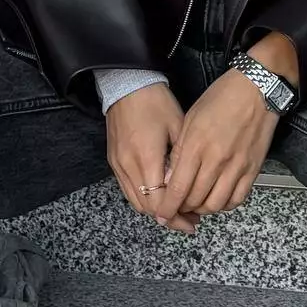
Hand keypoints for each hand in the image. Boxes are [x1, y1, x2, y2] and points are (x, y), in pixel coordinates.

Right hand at [105, 83, 203, 234]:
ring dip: (156, 212)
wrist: (127, 84)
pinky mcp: (113, 162)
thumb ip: (181, 160)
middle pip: (148, 207)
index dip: (177, 214)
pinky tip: (159, 199)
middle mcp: (129, 165)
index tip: (193, 219)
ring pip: (136, 202)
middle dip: (169, 218)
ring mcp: (118, 165)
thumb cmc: (156, 102)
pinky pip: (128, 190)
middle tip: (190, 222)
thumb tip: (188, 187)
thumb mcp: (178, 127)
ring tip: (177, 214)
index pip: (161, 200)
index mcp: (147, 157)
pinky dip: (143, 200)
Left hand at [153, 68, 278, 225]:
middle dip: (182, 208)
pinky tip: (217, 197)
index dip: (168, 207)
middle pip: (195, 200)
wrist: (255, 88)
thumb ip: (181, 150)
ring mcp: (237, 167)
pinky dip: (224, 204)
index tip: (162, 214)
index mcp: (197, 145)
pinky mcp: (253, 169)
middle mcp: (216, 160)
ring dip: (203, 208)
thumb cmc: (221, 97)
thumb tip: (170, 177)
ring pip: (215, 205)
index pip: (178, 188)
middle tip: (178, 205)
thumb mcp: (191, 118)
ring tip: (197, 201)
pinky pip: (237, 199)